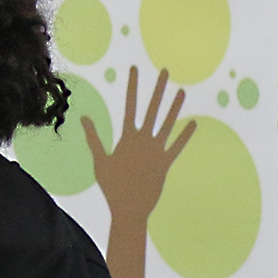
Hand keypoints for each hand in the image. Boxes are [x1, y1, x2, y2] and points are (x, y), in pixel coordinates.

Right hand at [86, 65, 194, 231]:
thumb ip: (93, 137)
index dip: (133, 86)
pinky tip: (193, 124)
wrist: (129, 207)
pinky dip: (185, 135)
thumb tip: (83, 117)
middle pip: (152, 108)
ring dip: (175, 107)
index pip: (130, 105)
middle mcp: (144, 139)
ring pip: (168, 123)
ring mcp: (157, 150)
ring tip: (182, 91)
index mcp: (127, 137)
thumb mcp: (99, 160)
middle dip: (157, 88)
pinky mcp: (166, 162)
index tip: (135, 70)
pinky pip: (178, 146)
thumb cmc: (111, 185)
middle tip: (164, 71)